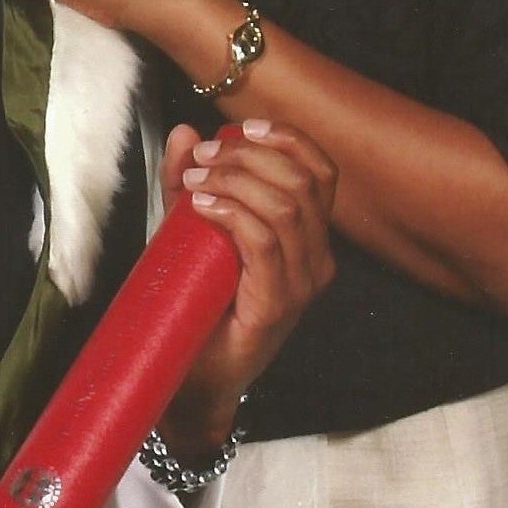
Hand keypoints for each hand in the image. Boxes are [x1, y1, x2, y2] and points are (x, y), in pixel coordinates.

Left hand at [159, 120, 336, 449]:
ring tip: (195, 182)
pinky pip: (264, 242)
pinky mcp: (276, 305)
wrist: (191, 379)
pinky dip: (232, 213)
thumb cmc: (196, 306)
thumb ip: (188, 182)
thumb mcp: (189, 229)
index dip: (287, 140)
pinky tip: (202, 205)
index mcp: (308, 239)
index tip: (242, 128)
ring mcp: (301, 285)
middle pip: (302, 182)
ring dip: (236, 181)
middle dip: (249, 157)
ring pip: (285, 207)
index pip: (320, 172)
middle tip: (202, 159)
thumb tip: (186, 133)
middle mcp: (316, 260)